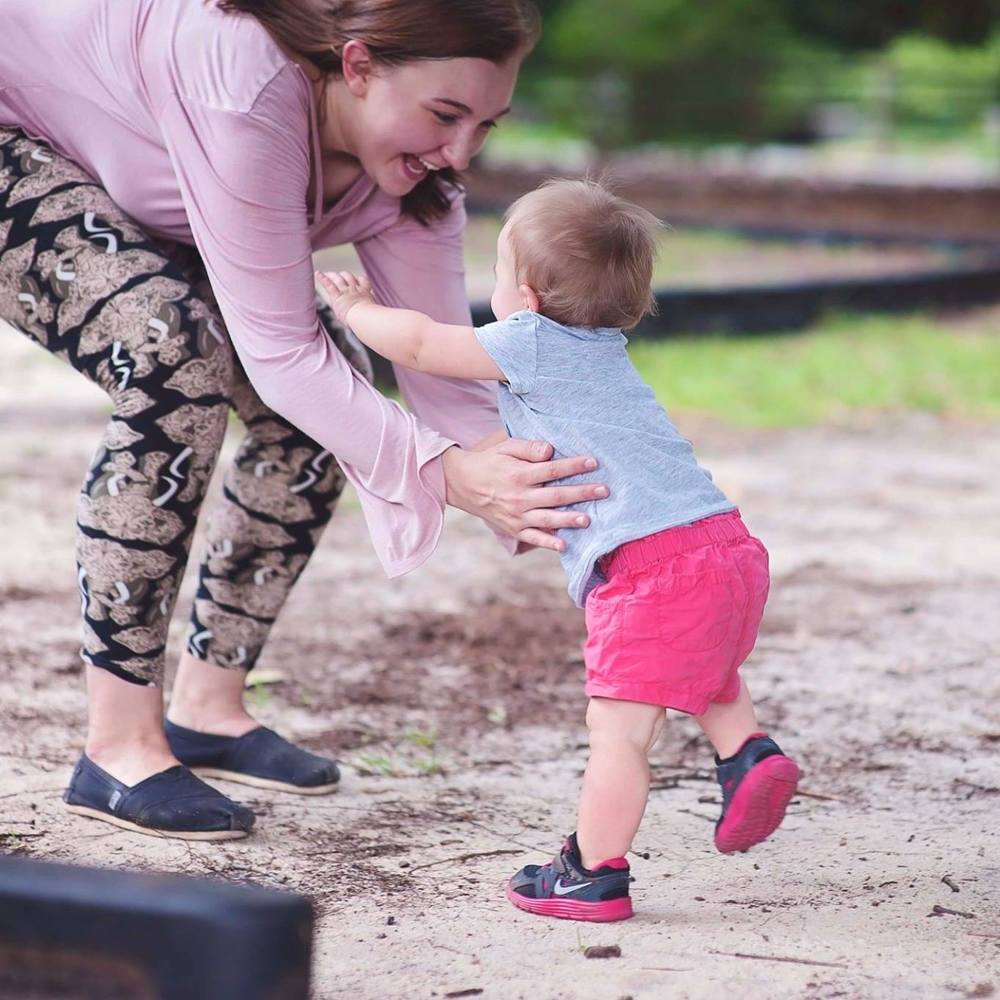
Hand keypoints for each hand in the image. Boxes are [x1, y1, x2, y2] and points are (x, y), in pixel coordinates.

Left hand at [315, 270, 375, 325]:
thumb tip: (381, 319)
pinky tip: (318, 273)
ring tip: (329, 274)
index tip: (358, 280)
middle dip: (344, 275)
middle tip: (340, 276)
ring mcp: (346, 292)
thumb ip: (376, 312)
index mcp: (365, 293)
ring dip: (333, 275)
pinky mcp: (337, 296)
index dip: (360, 279)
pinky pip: (329, 285)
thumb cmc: (372, 319)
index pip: (363, 280)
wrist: (364, 318)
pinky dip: (323, 278)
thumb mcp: (377, 313)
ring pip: (339, 278)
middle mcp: (355, 289)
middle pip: (349, 277)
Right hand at [441, 438, 607, 552]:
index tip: (594, 462)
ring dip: (569, 519)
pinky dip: (547, 542)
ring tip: (588, 519)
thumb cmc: (490, 462)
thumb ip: (529, 448)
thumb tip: (550, 450)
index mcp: (519, 475)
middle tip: (604, 490)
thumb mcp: (506, 447)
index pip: (552, 470)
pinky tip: (563, 545)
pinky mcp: (514, 528)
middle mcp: (519, 497)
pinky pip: (533, 537)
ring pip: (547, 518)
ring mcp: (517, 516)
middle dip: (581, 492)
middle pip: (556, 495)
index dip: (574, 465)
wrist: (462, 484)